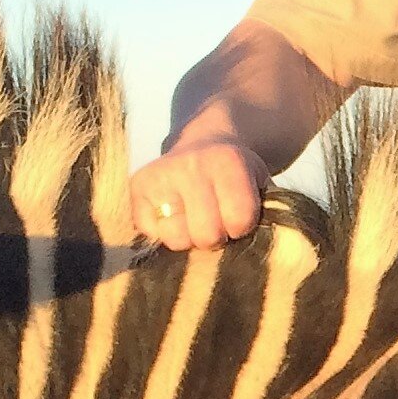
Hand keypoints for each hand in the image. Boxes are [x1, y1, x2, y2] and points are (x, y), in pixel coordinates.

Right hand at [104, 135, 265, 251]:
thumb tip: (247, 255)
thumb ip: (261, 215)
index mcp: (227, 162)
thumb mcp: (260, 185)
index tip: (239, 218)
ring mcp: (160, 175)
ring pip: (176, 239)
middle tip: (216, 223)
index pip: (238, 221)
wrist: (205, 143)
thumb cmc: (237, 175)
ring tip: (193, 220)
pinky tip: (173, 215)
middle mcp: (191, 165)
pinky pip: (151, 234)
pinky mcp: (137, 187)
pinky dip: (163, 232)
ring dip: (188, 237)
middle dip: (215, 237)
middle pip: (205, 236)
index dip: (241, 228)